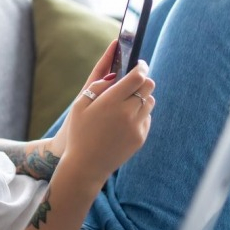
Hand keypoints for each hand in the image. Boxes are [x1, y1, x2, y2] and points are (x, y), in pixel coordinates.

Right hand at [52, 40, 154, 183]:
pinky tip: (126, 119)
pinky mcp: (140, 137)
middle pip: (148, 87)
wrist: (87, 165)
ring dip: (142, 96)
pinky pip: (147, 118)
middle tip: (135, 80)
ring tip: (129, 101)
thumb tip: (114, 76)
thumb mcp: (79, 106)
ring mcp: (136, 126)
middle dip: (143, 80)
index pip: (137, 77)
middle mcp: (127, 113)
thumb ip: (96, 87)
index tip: (139, 64)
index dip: (141, 67)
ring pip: (150, 101)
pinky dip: (141, 114)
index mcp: (111, 102)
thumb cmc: (79, 133)